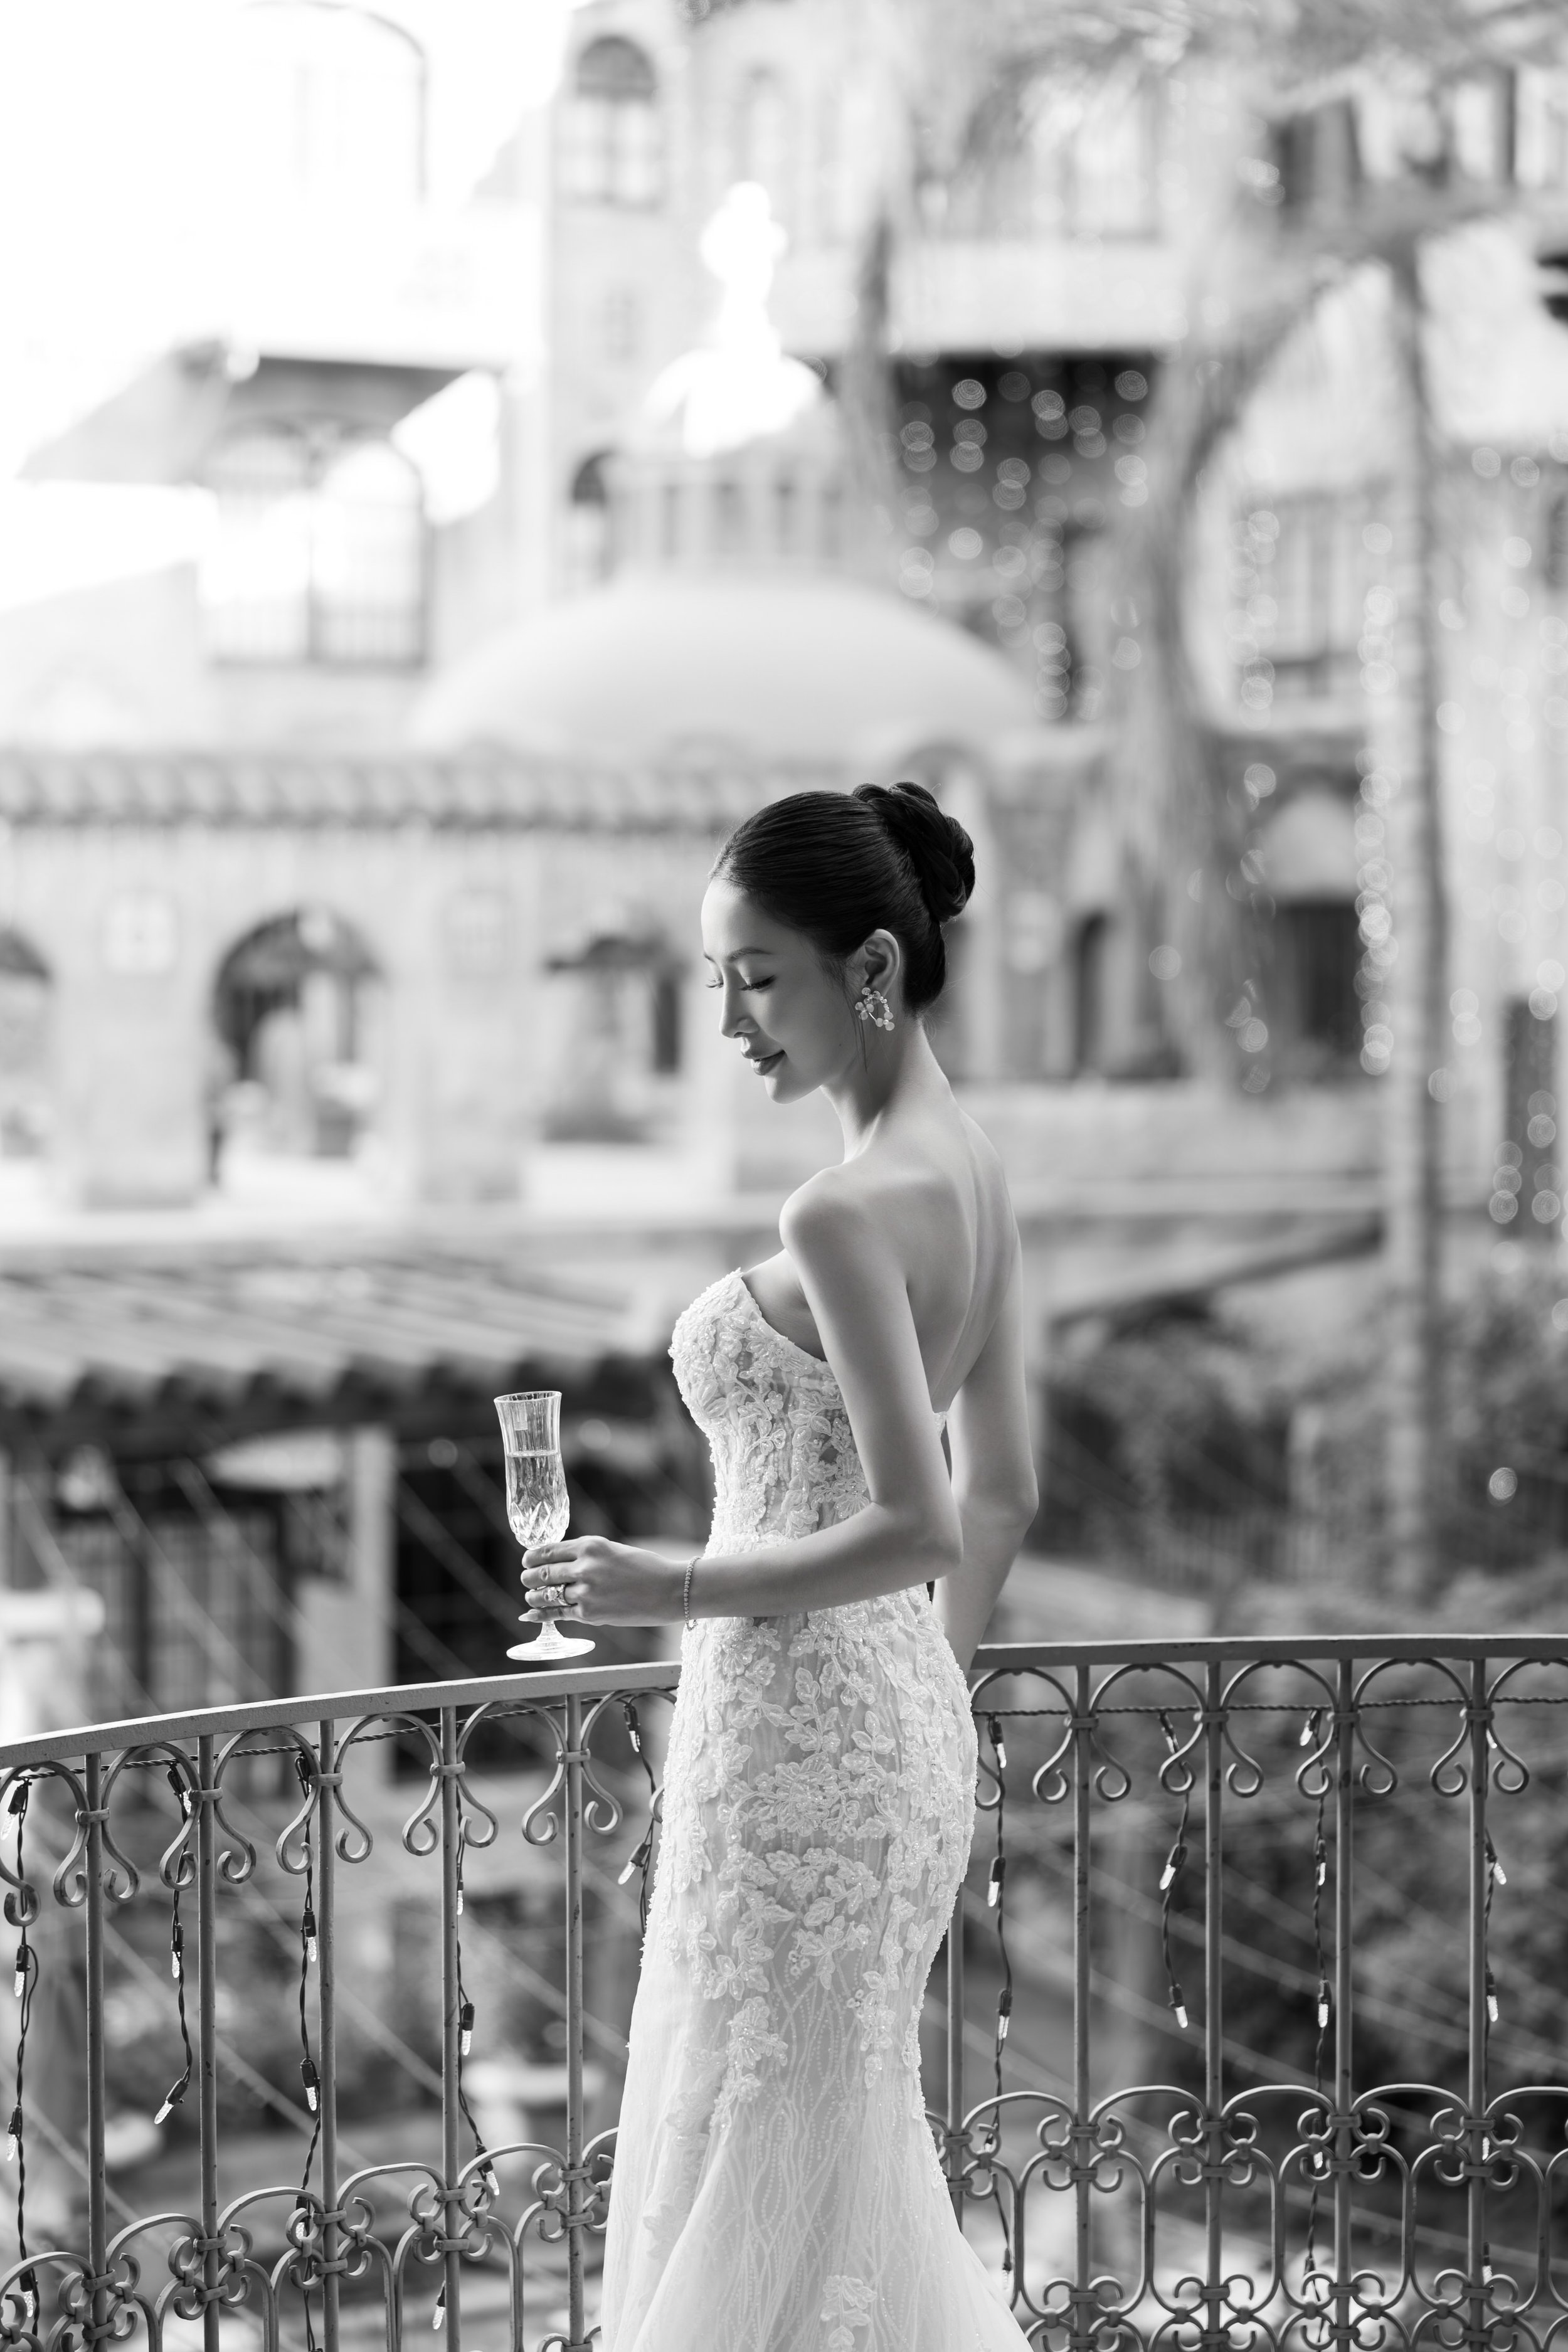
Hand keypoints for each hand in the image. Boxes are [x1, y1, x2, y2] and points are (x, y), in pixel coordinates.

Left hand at [521, 1536, 686, 1625]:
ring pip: (547, 1595)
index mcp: (591, 1545)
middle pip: (543, 1573)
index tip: (526, 1561)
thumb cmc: (645, 1568)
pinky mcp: (590, 1614)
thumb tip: (560, 1563)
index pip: (548, 1550)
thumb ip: (587, 1555)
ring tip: (531, 1597)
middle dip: (529, 1578)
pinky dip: (542, 1615)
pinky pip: (559, 1614)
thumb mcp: (613, 1551)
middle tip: (526, 1580)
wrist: (670, 1590)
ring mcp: (586, 1592)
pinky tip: (532, 1614)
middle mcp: (585, 1567)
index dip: (532, 1557)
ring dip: (534, 1597)